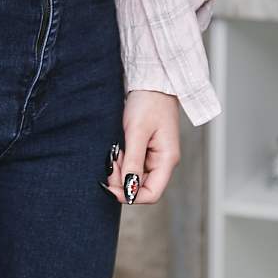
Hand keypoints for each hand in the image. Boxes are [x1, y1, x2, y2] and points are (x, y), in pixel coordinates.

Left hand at [101, 90, 179, 204]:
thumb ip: (133, 162)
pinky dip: (124, 161)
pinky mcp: (148, 148)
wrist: (152, 81)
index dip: (130, 196)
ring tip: (115, 152)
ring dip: (122, 169)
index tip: (111, 188)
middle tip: (110, 161)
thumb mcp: (137, 132)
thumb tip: (127, 190)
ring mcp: (156, 155)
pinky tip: (118, 149)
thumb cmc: (148, 103)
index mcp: (167, 160)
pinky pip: (134, 164)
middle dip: (122, 179)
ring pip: (136, 176)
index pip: (151, 194)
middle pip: (141, 186)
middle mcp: (163, 161)